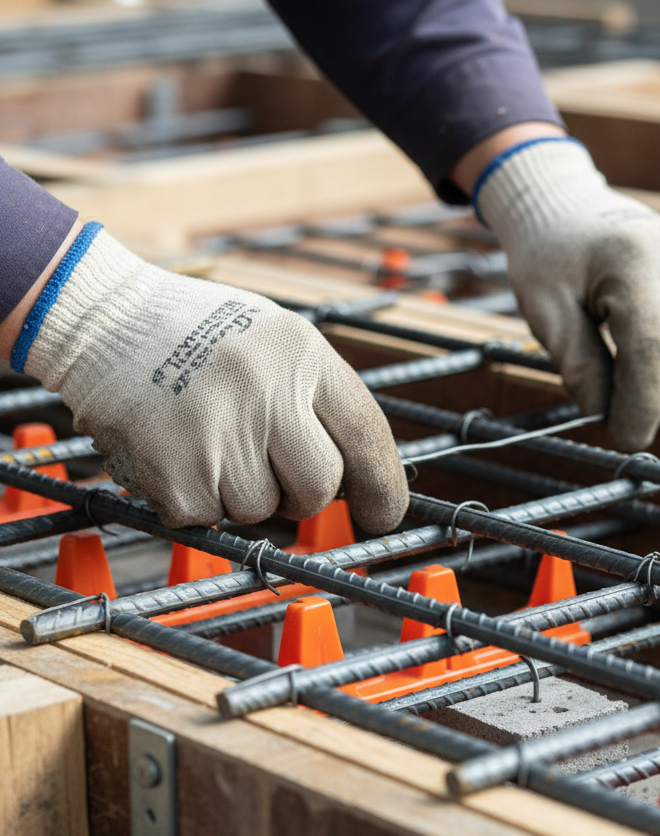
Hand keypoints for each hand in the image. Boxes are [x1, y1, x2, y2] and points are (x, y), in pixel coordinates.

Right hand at [20, 227, 407, 530]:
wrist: (98, 318)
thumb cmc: (194, 333)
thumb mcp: (273, 341)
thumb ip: (315, 399)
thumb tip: (355, 477)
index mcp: (301, 353)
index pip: (366, 434)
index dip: (382, 485)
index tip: (383, 514)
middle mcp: (268, 392)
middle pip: (319, 488)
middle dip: (300, 493)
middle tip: (264, 464)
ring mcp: (221, 433)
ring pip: (260, 509)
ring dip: (237, 492)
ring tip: (206, 437)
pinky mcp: (175, 472)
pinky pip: (207, 517)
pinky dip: (193, 499)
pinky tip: (175, 450)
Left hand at [476, 138, 659, 450]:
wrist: (572, 211)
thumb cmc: (551, 260)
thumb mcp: (543, 309)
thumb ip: (576, 362)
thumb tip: (602, 413)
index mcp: (633, 260)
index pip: (651, 350)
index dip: (640, 406)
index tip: (621, 438)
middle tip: (632, 427)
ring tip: (650, 402)